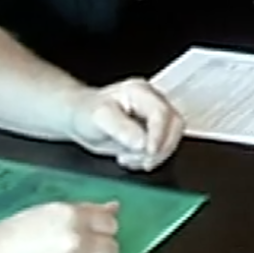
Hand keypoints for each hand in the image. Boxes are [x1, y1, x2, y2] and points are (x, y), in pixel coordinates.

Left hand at [68, 79, 184, 171]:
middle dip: (161, 147)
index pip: (161, 113)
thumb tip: (142, 143)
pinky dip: (150, 158)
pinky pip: (163, 146)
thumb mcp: (99, 119)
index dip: (159, 134)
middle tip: (143, 161)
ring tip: (129, 159)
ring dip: (155, 155)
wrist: (79, 118)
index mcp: (139, 91)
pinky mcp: (154, 130)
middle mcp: (152, 101)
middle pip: (174, 124)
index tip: (149, 152)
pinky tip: (131, 159)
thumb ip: (121, 129)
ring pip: (172, 138)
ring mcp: (155, 116)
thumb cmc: (86, 113)